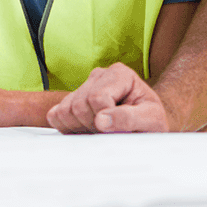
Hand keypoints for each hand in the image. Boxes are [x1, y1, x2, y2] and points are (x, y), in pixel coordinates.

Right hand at [46, 63, 169, 133]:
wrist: (146, 124)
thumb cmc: (150, 120)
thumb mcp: (151, 120)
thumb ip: (130, 118)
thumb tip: (101, 120)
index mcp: (119, 74)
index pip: (97, 98)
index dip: (105, 120)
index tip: (118, 130)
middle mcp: (99, 75)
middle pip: (79, 105)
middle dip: (93, 126)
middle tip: (110, 132)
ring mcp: (83, 86)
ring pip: (65, 111)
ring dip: (81, 129)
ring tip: (101, 131)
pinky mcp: (71, 99)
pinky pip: (55, 116)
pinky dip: (68, 129)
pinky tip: (87, 130)